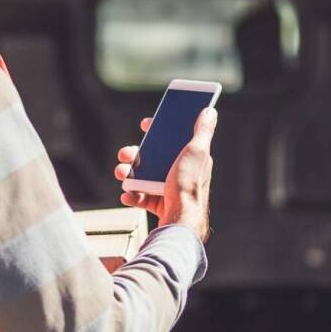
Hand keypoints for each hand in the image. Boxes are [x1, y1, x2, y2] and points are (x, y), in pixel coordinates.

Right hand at [114, 108, 217, 241]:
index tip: (145, 124)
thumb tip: (209, 111)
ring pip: (143, 176)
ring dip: (128, 174)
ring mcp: (169, 189)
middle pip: (153, 158)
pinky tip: (127, 194)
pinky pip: (142, 197)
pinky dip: (132, 195)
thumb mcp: (197, 152)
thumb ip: (203, 131)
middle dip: (135, 154)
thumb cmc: (189, 186)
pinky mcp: (161, 205)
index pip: (174, 139)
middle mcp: (180, 172)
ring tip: (121, 174)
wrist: (181, 221)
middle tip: (124, 154)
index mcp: (190, 158)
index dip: (159, 130)